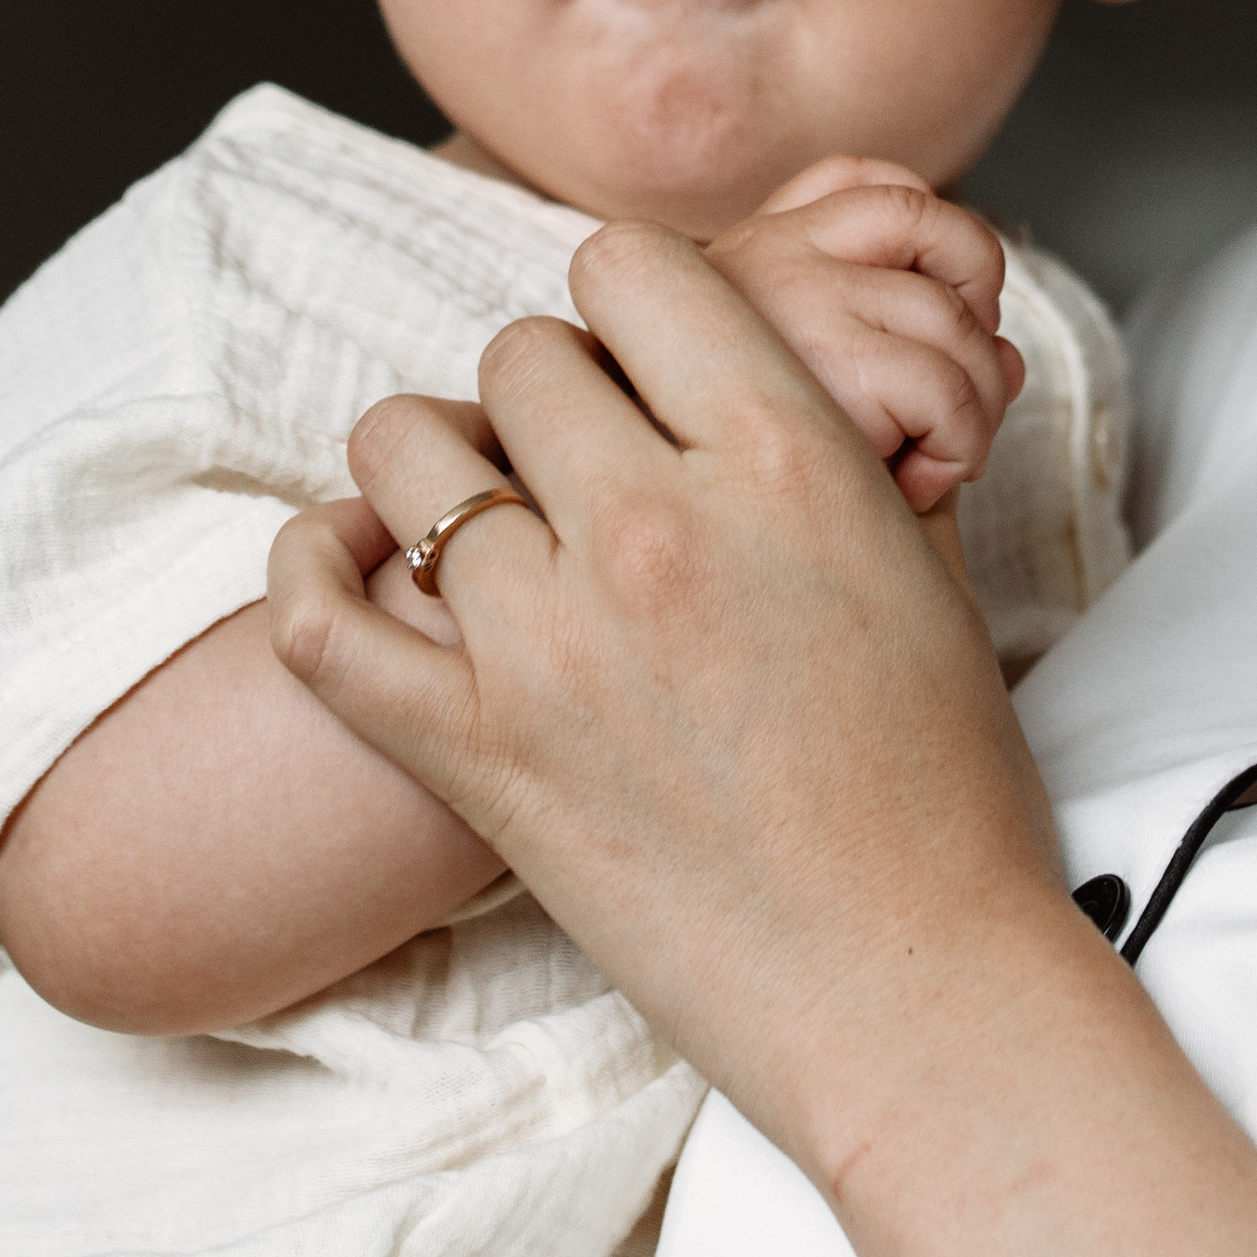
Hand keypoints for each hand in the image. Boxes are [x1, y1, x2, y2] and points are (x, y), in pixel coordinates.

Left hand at [269, 223, 1092, 1172]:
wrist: (915, 989)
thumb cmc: (946, 797)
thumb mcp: (925, 569)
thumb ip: (838, 445)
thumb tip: (768, 371)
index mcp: (788, 459)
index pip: (632, 267)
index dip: (633, 304)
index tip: (647, 363)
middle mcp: (656, 528)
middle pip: (521, 354)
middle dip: (552, 397)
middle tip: (589, 469)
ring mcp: (549, 645)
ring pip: (406, 451)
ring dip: (442, 471)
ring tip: (491, 522)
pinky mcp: (474, 757)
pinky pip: (318, 622)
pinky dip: (310, 572)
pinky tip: (351, 563)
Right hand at [703, 158, 1023, 510]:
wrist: (669, 558)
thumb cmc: (743, 489)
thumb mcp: (809, 394)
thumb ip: (910, 353)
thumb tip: (1010, 360)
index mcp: (750, 250)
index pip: (866, 180)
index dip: (940, 240)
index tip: (943, 312)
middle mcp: (763, 252)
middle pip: (939, 227)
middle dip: (981, 318)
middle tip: (956, 404)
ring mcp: (791, 296)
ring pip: (957, 321)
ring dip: (976, 408)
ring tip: (932, 463)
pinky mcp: (823, 362)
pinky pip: (946, 390)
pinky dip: (957, 448)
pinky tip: (912, 487)